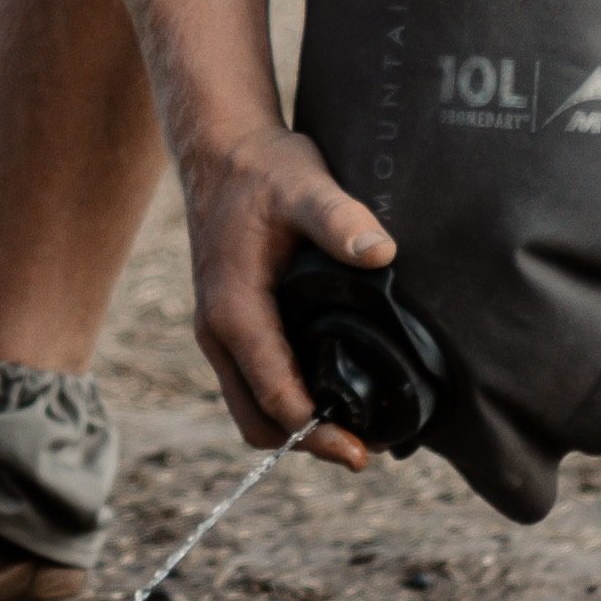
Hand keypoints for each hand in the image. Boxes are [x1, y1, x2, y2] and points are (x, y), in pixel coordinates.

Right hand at [179, 128, 387, 466]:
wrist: (221, 148)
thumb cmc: (263, 168)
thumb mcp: (305, 185)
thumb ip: (340, 220)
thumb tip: (381, 253)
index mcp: (234, 310)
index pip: (274, 396)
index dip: (316, 432)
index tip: (361, 452)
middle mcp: (218, 330)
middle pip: (256, 419)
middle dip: (305, 442)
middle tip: (363, 450)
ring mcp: (220, 330)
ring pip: (251, 405)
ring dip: (294, 426)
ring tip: (352, 427)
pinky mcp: (230, 324)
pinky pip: (252, 382)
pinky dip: (284, 401)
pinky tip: (329, 389)